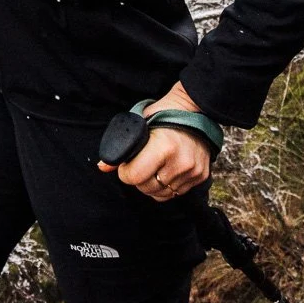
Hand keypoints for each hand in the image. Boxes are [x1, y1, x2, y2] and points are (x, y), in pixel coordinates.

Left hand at [97, 82, 214, 202]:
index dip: (125, 172)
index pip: (135, 176)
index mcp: (164, 146)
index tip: (126, 164)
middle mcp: (180, 162)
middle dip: (138, 179)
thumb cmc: (163, 114)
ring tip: (153, 167)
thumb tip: (102, 167)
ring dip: (152, 184)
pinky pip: (176, 193)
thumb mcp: (140, 123)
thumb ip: (121, 146)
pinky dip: (167, 186)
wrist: (195, 108)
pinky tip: (165, 171)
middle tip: (139, 164)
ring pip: (161, 193)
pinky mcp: (201, 176)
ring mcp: (193, 171)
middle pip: (147, 188)